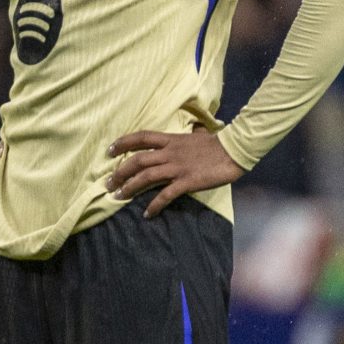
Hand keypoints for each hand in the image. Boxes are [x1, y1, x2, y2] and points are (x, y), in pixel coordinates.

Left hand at [105, 128, 243, 216]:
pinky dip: (154, 205)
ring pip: (145, 177)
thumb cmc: (217, 143)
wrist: (235, 150)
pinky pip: (166, 195)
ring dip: (129, 188)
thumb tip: (194, 129)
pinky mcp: (187, 182)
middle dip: (119, 172)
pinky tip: (147, 213)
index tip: (109, 151)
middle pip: (137, 160)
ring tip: (118, 197)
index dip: (123, 143)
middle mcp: (170, 153)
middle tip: (107, 184)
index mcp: (170, 140)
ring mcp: (177, 168)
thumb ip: (190, 134)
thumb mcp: (198, 135)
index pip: (141, 137)